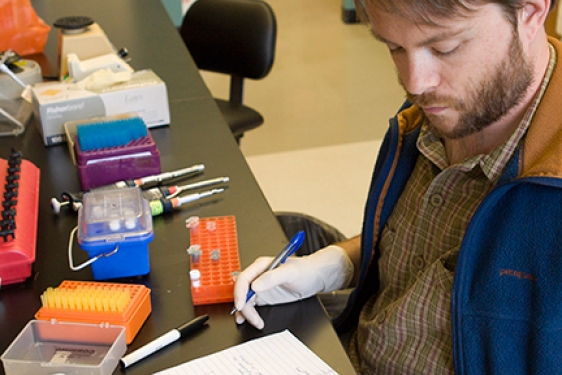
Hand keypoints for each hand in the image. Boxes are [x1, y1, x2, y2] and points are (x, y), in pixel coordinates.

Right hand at [233, 245, 353, 328]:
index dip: (239, 292)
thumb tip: (254, 286)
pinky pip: (252, 305)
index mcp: (261, 266)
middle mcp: (258, 276)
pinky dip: (250, 314)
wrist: (315, 277)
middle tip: (250, 317)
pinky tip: (252, 320)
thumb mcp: (290, 273)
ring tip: (254, 321)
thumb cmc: (305, 270)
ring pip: (246, 300)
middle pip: (242, 292)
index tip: (242, 305)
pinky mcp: (265, 296)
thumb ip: (271, 278)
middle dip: (243, 306)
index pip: (243, 279)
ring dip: (246, 312)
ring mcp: (261, 287)